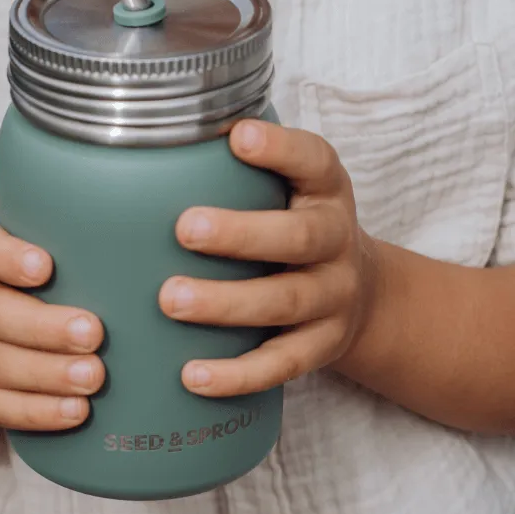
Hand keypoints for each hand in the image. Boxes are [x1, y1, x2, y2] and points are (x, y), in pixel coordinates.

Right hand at [0, 211, 104, 431]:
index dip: (5, 257)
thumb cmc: (10, 272)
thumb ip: (59, 236)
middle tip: (93, 334)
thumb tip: (139, 240)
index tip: (46, 268)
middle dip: (42, 327)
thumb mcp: (21, 240)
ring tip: (93, 378)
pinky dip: (33, 411)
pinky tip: (73, 411)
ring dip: (45, 374)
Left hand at [159, 120, 379, 396]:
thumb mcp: (293, 189)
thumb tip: (153, 141)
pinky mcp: (323, 345)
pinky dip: (238, 374)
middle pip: (300, 238)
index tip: (238, 137)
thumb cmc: (299, 226)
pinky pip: (282, 364)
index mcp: (327, 192)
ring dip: (228, 304)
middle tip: (185, 229)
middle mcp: (337, 241)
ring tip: (172, 300)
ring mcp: (334, 297)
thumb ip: (243, 170)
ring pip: (286, 302)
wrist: (361, 292)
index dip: (280, 150)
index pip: (315, 161)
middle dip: (242, 234)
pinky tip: (192, 375)